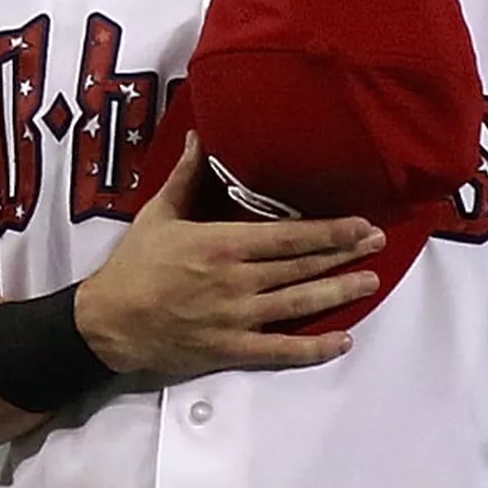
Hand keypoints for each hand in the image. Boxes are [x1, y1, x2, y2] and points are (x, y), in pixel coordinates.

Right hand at [73, 133, 384, 378]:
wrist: (109, 322)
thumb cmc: (133, 265)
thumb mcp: (157, 214)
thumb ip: (185, 177)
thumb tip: (199, 138)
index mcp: (222, 244)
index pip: (289, 236)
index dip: (329, 231)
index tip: (360, 224)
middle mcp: (238, 281)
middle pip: (302, 266)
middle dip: (344, 255)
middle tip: (378, 245)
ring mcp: (238, 318)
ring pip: (300, 304)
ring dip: (339, 292)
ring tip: (370, 281)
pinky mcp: (233, 348)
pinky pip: (282, 350)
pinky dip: (315, 348)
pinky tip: (342, 340)